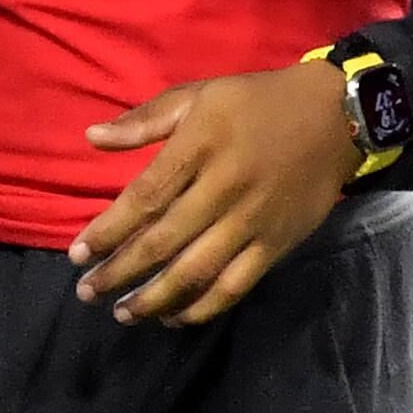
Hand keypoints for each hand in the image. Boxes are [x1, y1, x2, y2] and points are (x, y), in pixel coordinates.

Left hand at [69, 61, 358, 325]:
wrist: (335, 117)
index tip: (78, 253)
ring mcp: (253, 221)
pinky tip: (174, 317)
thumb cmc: (255, 102)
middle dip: (120, 272)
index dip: (108, 231)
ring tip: (123, 313)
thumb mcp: (198, 95)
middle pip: (163, 241)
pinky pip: (236, 284)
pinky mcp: (277, 244)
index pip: (144, 199)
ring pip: (197, 270)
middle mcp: (224, 189)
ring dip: (155, 298)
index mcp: (199, 148)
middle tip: (86, 292)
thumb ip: (144, 120)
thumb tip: (91, 137)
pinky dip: (204, 306)